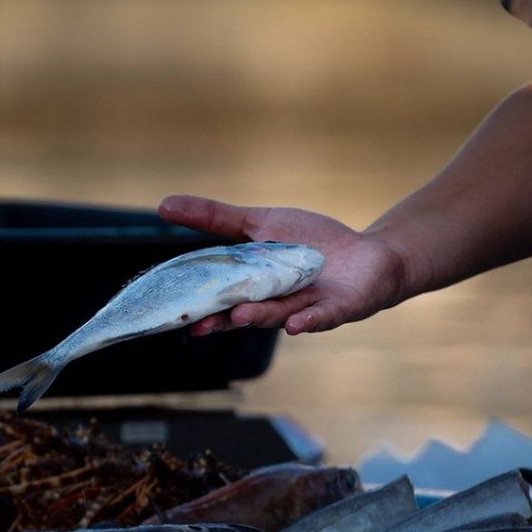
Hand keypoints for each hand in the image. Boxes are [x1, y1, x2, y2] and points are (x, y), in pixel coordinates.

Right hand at [157, 194, 408, 334]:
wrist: (369, 257)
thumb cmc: (311, 242)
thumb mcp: (260, 223)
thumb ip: (215, 219)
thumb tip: (162, 205)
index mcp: (252, 286)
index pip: (220, 297)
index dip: (199, 306)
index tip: (175, 314)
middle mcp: (275, 304)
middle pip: (245, 313)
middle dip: (223, 320)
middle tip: (199, 326)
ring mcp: (305, 308)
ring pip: (278, 315)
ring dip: (259, 316)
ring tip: (239, 315)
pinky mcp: (336, 309)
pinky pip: (320, 318)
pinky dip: (308, 321)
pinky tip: (295, 325)